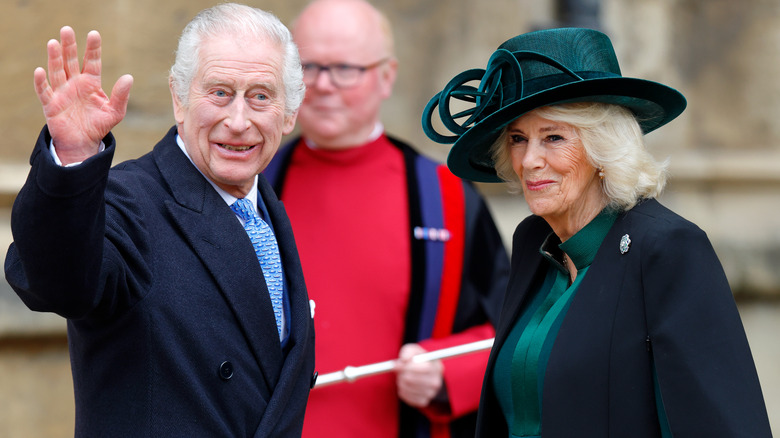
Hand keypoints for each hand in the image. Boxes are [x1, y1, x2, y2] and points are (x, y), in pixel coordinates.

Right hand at [34, 26, 132, 164]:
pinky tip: (40, 71)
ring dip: (54, 58)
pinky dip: (41, 82)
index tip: (94, 34)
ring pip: (57, 71)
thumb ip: (121, 95)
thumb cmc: (99, 125)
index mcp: (91, 83)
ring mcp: (62, 92)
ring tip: (53, 43)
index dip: (93, 48)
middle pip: (70, 61)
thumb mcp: (115, 111)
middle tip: (67, 29)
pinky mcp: (51, 104)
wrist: (83, 142)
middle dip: (69, 46)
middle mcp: (75, 83)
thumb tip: (129, 77)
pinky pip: (44, 91)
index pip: (92, 62)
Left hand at [395, 343, 443, 407]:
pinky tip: (405, 385)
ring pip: (407, 388)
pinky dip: (402, 390)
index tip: (401, 363)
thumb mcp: (414, 351)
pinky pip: (406, 396)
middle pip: (412, 379)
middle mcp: (436, 382)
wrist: (425, 375)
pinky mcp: (423, 402)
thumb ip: (407, 352)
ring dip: (400, 381)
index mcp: (437, 367)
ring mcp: (430, 393)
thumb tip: (402, 361)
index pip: (424, 368)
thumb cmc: (418, 360)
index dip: (409, 365)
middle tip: (400, 371)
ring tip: (403, 377)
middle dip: (402, 373)